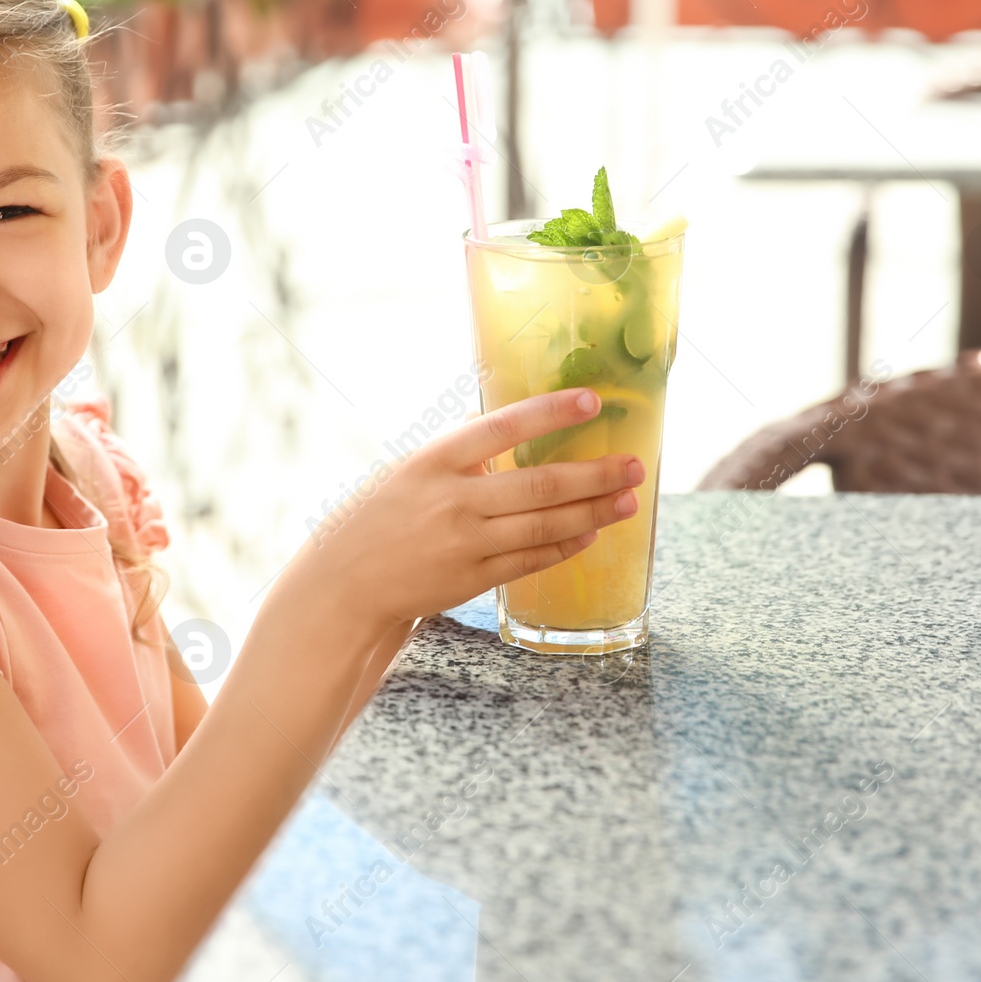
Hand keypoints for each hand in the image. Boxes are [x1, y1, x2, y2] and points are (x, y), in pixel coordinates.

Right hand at [290, 386, 645, 628]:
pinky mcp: (472, 579)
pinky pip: (531, 561)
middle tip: (634, 465)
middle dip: (595, 475)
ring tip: (627, 500)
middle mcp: (453, 500)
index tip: (591, 401)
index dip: (550, 413)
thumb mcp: (414, 470)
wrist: (345, 580)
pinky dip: (564, 548)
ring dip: (592, 512)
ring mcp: (465, 543)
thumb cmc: (382, 515)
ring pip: (544, 527)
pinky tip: (590, 534)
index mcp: (436, 459)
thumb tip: (527, 435)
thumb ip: (466, 457)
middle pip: (540, 485)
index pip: (503, 428)